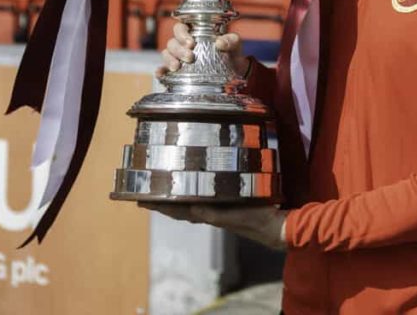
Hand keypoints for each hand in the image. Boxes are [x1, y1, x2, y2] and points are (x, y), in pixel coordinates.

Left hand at [138, 202, 287, 250]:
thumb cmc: (255, 221)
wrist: (275, 228)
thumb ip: (215, 215)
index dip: (160, 205)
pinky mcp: (228, 204)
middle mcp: (210, 212)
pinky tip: (196, 188)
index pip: (178, 210)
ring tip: (164, 189)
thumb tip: (194, 209)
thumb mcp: (235, 217)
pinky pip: (204, 198)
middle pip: (180, 206)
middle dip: (163, 201)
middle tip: (146, 193)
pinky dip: (194, 193)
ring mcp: (218, 208)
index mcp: (208, 215)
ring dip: (176, 197)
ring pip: (190, 202)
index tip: (142, 200)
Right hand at [156, 22, 249, 77]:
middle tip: (190, 57)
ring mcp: (179, 58)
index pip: (180, 27)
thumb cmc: (232, 53)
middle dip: (178, 49)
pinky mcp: (177, 73)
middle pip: (172, 42)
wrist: (235, 73)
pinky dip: (160, 72)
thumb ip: (231, 40)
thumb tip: (220, 42)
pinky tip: (161, 75)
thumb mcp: (235, 44)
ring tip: (177, 67)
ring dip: (169, 59)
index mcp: (194, 33)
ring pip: (166, 54)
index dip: (181, 33)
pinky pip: (164, 70)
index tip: (191, 43)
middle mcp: (183, 44)